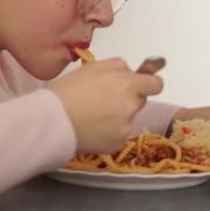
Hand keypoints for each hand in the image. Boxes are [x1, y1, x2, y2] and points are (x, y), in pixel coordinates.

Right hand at [49, 58, 163, 153]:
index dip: (148, 83)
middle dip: (128, 99)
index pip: (156, 84)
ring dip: (117, 116)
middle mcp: (131, 106)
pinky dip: (108, 132)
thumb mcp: (92, 67)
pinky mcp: (117, 143)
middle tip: (104, 99)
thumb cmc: (67, 90)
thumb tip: (131, 72)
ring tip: (92, 115)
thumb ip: (117, 67)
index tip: (140, 85)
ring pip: (127, 118)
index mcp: (127, 84)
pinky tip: (91, 128)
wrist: (53, 121)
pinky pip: (118, 134)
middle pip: (140, 101)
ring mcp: (126, 127)